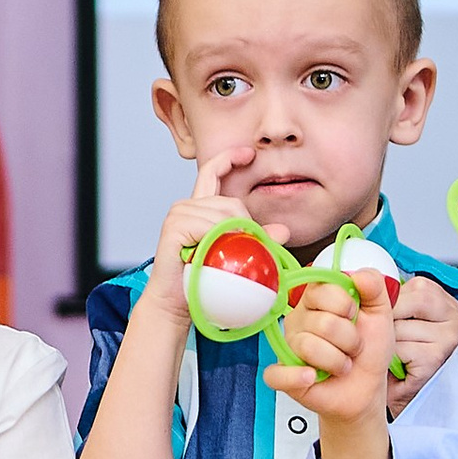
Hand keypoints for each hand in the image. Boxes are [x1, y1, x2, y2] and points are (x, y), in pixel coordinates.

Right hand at [141, 149, 259, 329]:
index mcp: (199, 208)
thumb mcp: (234, 257)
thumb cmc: (200, 283)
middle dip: (245, 227)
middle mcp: (186, 206)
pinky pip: (210, 227)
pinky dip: (216, 242)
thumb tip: (283, 232)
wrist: (175, 305)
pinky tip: (207, 256)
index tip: (249, 153)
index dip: (230, 158)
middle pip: (231, 203)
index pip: (213, 172)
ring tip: (218, 259)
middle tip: (236, 253)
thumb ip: (255, 240)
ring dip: (230, 238)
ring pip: (224, 215)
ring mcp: (179, 214)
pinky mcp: (175, 226)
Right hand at [266, 269, 393, 420]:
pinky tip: (312, 376)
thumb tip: (359, 274)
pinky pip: (277, 374)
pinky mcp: (282, 375)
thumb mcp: (380, 314)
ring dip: (337, 360)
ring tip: (342, 364)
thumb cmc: (369, 351)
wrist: (367, 387)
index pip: (321, 288)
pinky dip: (297, 376)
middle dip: (349, 339)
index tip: (354, 315)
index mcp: (318, 300)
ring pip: (308, 347)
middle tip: (353, 347)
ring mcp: (288, 347)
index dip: (344, 304)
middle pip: (321, 321)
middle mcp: (299, 320)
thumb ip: (375, 287)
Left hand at [388, 272, 457, 412]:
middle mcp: (455, 317)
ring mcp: (450, 338)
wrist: (399, 400)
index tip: (382, 319)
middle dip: (388, 322)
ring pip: (399, 327)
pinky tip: (398, 367)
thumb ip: (391, 299)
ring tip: (392, 356)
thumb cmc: (398, 361)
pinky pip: (401, 348)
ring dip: (388, 344)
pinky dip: (391, 359)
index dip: (389, 303)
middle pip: (406, 303)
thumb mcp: (397, 322)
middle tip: (385, 341)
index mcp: (445, 302)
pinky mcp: (438, 357)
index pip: (412, 286)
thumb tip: (365, 275)